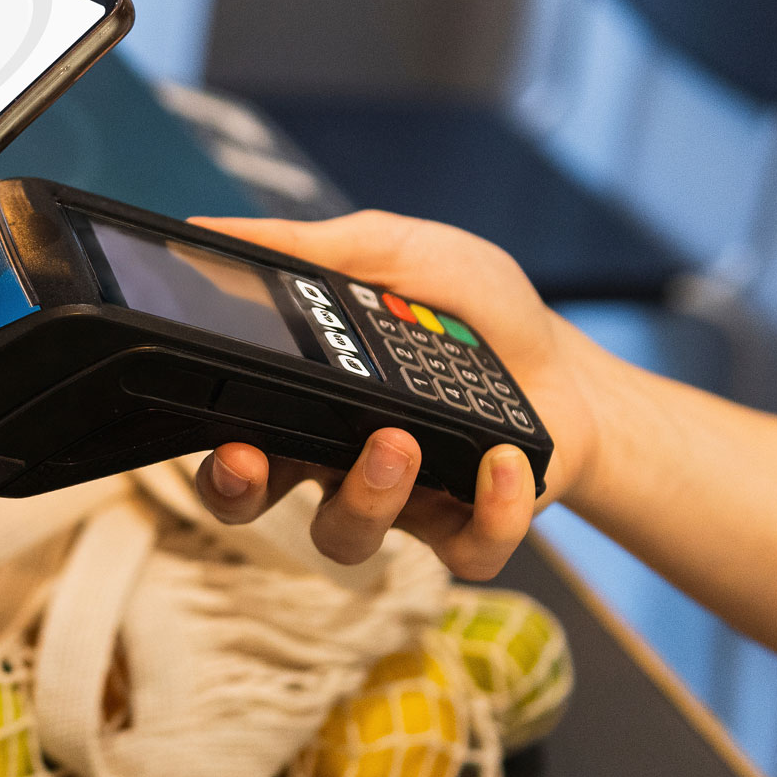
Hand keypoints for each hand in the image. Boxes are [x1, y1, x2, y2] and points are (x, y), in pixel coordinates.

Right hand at [187, 212, 606, 578]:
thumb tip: (208, 224)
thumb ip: (306, 245)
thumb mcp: (391, 252)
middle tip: (254, 460)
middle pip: (256, 504)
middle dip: (240, 493)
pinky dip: (488, 514)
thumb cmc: (470, 309)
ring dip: (364, 496)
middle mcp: (333, 458)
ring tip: (399, 442)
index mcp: (302, 398)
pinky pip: (463, 552)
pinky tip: (504, 462)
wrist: (568, 360)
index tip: (221, 437)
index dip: (212, 454)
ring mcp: (398, 501)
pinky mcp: (468, 528)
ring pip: (346, 538)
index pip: (230, 434)